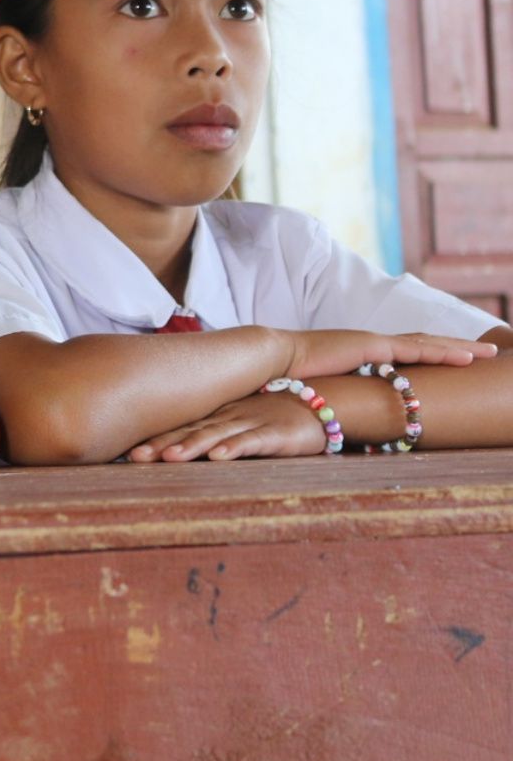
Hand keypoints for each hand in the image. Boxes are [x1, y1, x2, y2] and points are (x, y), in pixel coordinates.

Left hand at [128, 392, 326, 462]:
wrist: (319, 404)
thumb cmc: (272, 418)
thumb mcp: (238, 425)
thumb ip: (210, 434)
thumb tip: (173, 453)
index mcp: (216, 417)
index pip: (179, 428)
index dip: (154, 439)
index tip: (125, 452)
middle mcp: (227, 418)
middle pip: (189, 431)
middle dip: (161, 445)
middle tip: (135, 457)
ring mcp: (250, 423)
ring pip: (215, 435)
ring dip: (191, 446)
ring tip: (169, 457)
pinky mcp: (275, 433)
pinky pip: (252, 441)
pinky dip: (234, 447)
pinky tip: (218, 456)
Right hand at [280, 328, 493, 379]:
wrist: (272, 361)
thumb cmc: (288, 379)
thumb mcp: (322, 389)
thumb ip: (338, 396)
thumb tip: (338, 417)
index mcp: (362, 353)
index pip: (405, 350)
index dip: (431, 352)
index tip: (453, 357)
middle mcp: (372, 344)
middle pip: (424, 343)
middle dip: (455, 347)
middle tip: (486, 352)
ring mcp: (375, 343)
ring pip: (428, 343)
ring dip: (460, 348)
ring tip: (489, 353)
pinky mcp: (374, 347)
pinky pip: (418, 349)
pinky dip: (445, 351)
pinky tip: (467, 357)